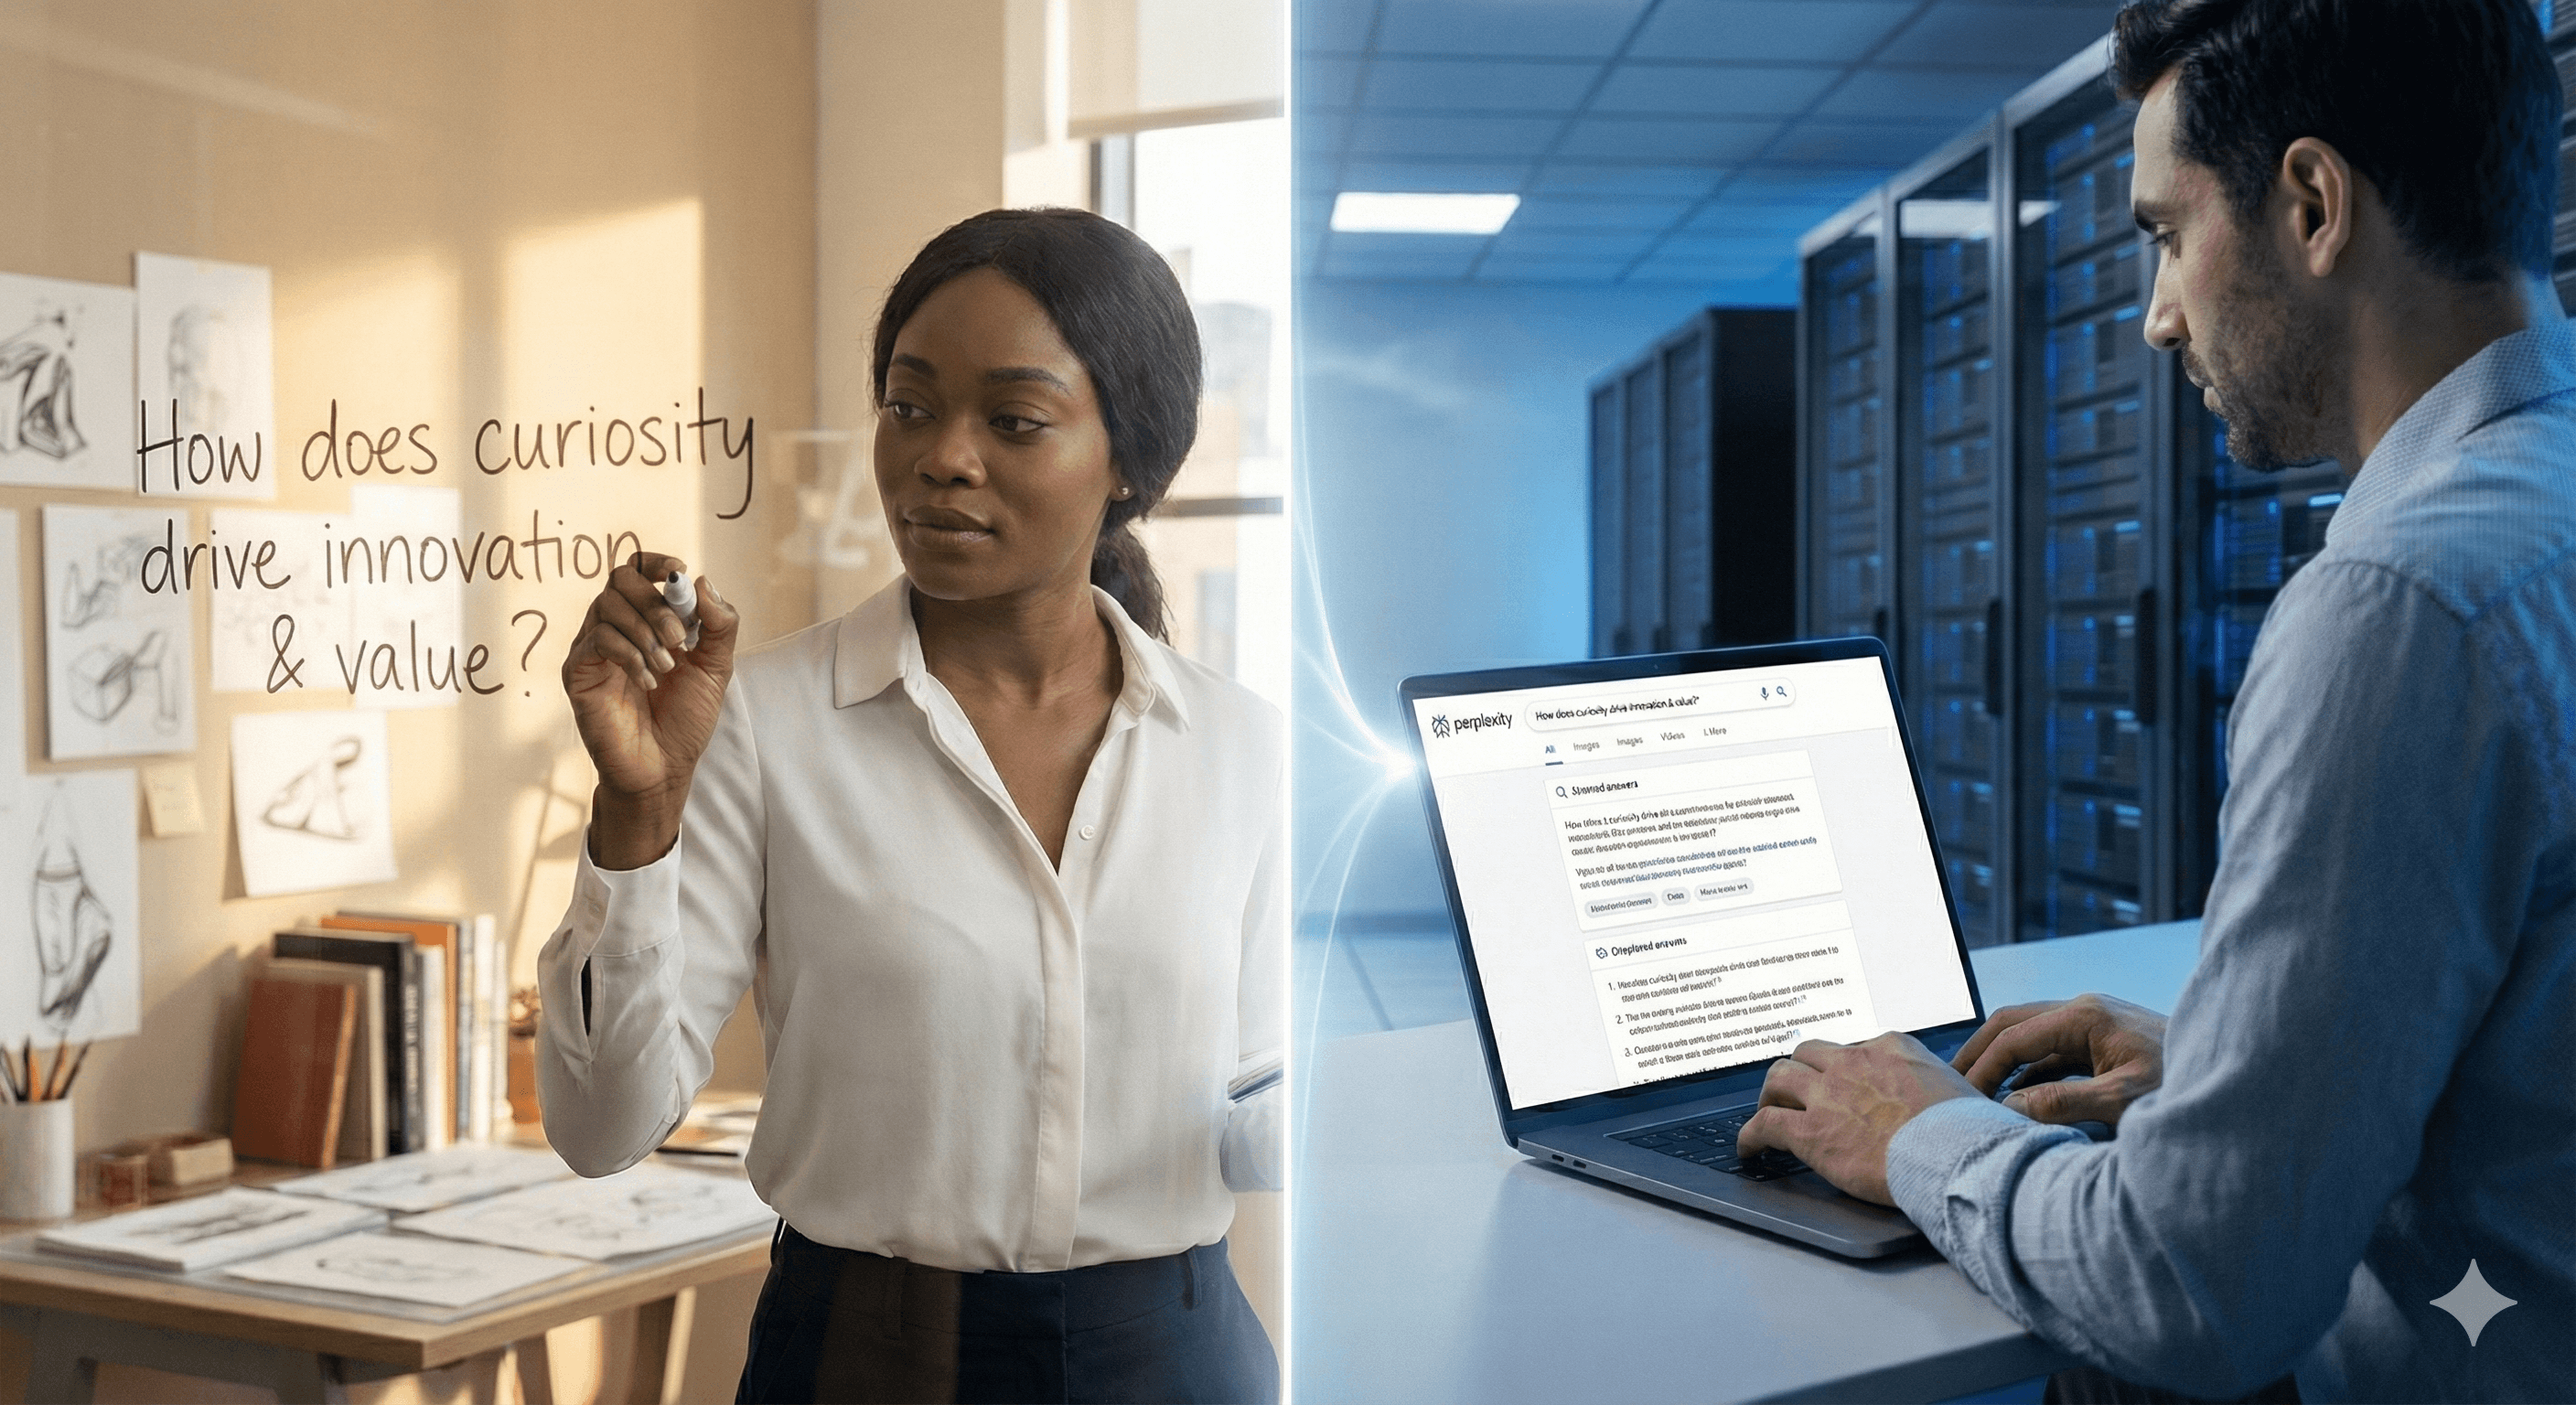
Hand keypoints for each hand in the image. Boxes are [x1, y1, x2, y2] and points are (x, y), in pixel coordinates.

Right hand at [561, 552, 740, 867]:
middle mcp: (615, 627)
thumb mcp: (716, 668)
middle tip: (680, 639)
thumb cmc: (684, 719)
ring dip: (645, 632)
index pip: (637, 569)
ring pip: (607, 606)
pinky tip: (648, 681)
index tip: (677, 573)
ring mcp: (593, 648)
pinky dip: (629, 654)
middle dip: (655, 604)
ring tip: (666, 668)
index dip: (655, 562)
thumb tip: (703, 581)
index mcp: (645, 620)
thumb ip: (719, 625)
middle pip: (620, 579)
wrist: (662, 768)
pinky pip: (596, 640)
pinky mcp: (578, 672)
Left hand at [1736, 1031, 1983, 1205]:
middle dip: (1800, 1072)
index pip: (1854, 1049)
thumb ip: (1940, 1088)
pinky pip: (1764, 1125)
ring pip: (1779, 1078)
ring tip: (1768, 1111)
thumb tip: (1952, 1104)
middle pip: (1809, 1054)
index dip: (1843, 1069)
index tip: (1841, 1084)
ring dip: (1770, 1095)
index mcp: (1893, 1047)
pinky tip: (1749, 1148)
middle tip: (1796, 1093)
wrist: (1958, 1157)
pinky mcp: (1810, 1131)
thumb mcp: (1961, 1090)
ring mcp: (1829, 1095)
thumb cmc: (1971, 1132)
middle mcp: (1855, 1062)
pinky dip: (1750, 1136)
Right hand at [1951, 994, 2168, 1126]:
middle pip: (2013, 1022)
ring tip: (1978, 1095)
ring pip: (2031, 1036)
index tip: (1960, 1097)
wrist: (2238, 1080)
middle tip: (1951, 1084)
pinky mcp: (2105, 1043)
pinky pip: (2054, 1053)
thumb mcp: (2123, 1100)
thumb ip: (2063, 1103)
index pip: (2013, 1035)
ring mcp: (2096, 1025)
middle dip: (1980, 1052)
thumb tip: (2010, 1107)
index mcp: (2085, 1016)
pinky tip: (2020, 1099)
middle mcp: (2086, 1011)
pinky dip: (2030, 1072)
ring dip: (2004, 1063)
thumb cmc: (2186, 1086)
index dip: (1982, 1066)